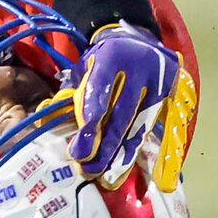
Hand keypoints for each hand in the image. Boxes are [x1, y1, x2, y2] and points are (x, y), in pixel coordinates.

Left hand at [68, 23, 180, 188]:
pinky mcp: (172, 94)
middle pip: (121, 115)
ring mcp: (159, 82)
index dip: (89, 127)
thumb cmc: (104, 60)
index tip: (80, 152)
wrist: (138, 39)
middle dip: (104, 147)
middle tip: (89, 170)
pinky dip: (158, 153)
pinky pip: (164, 128)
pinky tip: (153, 176)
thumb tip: (46, 120)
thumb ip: (72, 94)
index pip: (100, 96)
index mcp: (111, 57)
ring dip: (124, 155)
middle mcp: (139, 68)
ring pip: (141, 125)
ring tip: (110, 178)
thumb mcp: (85, 67)